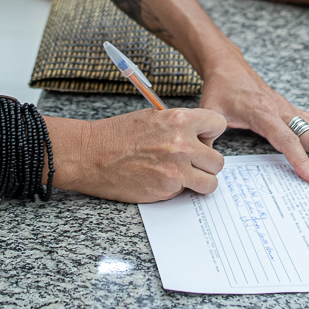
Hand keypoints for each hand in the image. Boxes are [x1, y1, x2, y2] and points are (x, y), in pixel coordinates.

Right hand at [45, 107, 226, 203]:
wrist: (89, 155)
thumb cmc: (116, 135)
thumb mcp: (152, 117)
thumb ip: (180, 125)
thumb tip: (200, 136)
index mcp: (178, 120)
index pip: (218, 124)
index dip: (210, 133)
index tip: (203, 139)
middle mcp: (181, 144)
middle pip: (218, 159)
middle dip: (205, 161)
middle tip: (190, 161)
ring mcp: (176, 170)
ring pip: (210, 181)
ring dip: (199, 180)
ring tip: (182, 175)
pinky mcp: (166, 189)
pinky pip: (187, 192)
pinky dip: (179, 190)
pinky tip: (162, 180)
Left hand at [199, 51, 308, 185]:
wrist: (227, 64)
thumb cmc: (220, 88)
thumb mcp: (209, 112)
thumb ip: (207, 137)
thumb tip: (203, 160)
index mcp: (263, 113)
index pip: (286, 140)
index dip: (301, 160)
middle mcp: (281, 110)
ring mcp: (289, 109)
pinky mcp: (291, 109)